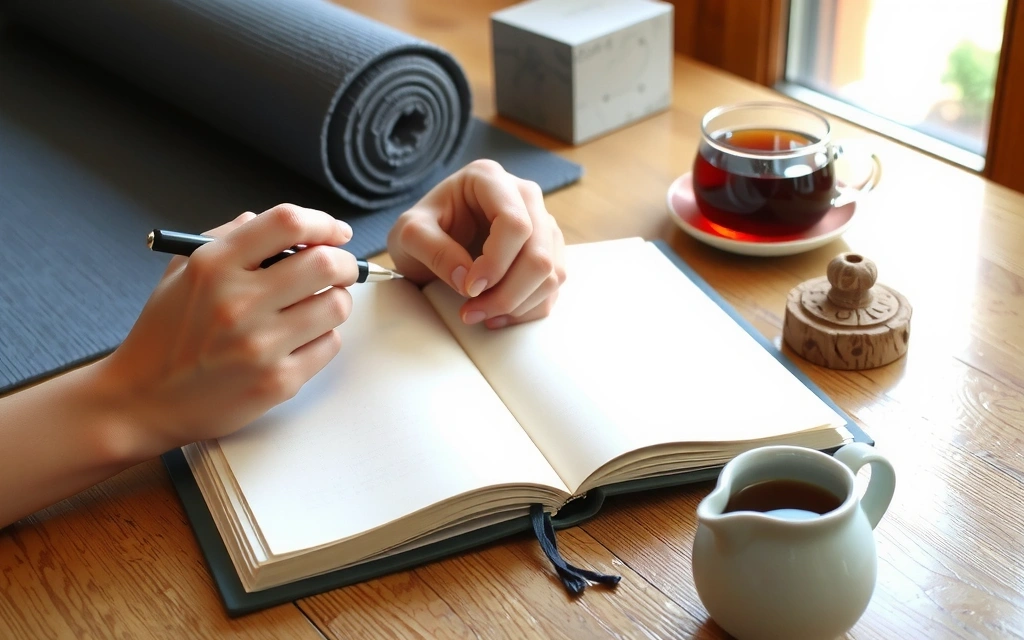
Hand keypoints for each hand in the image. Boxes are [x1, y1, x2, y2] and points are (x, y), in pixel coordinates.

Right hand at [102, 204, 357, 455]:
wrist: (143, 400)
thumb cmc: (166, 334)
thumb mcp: (183, 272)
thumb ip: (230, 238)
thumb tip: (288, 226)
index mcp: (213, 265)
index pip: (287, 223)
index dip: (322, 223)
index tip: (336, 233)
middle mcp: (237, 302)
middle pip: (324, 263)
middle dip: (344, 263)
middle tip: (341, 269)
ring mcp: (259, 345)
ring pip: (336, 306)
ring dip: (336, 301)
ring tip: (317, 306)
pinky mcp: (277, 381)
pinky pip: (329, 345)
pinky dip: (324, 337)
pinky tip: (300, 340)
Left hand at [387, 159, 565, 328]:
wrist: (430, 240)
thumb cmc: (422, 229)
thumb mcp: (409, 234)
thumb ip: (432, 250)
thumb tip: (467, 280)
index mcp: (490, 179)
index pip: (515, 224)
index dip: (496, 263)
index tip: (468, 288)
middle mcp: (525, 197)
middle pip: (539, 256)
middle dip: (507, 294)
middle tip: (471, 311)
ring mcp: (542, 225)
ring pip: (551, 275)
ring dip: (516, 306)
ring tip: (478, 313)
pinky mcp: (548, 252)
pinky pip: (552, 289)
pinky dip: (526, 310)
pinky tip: (495, 315)